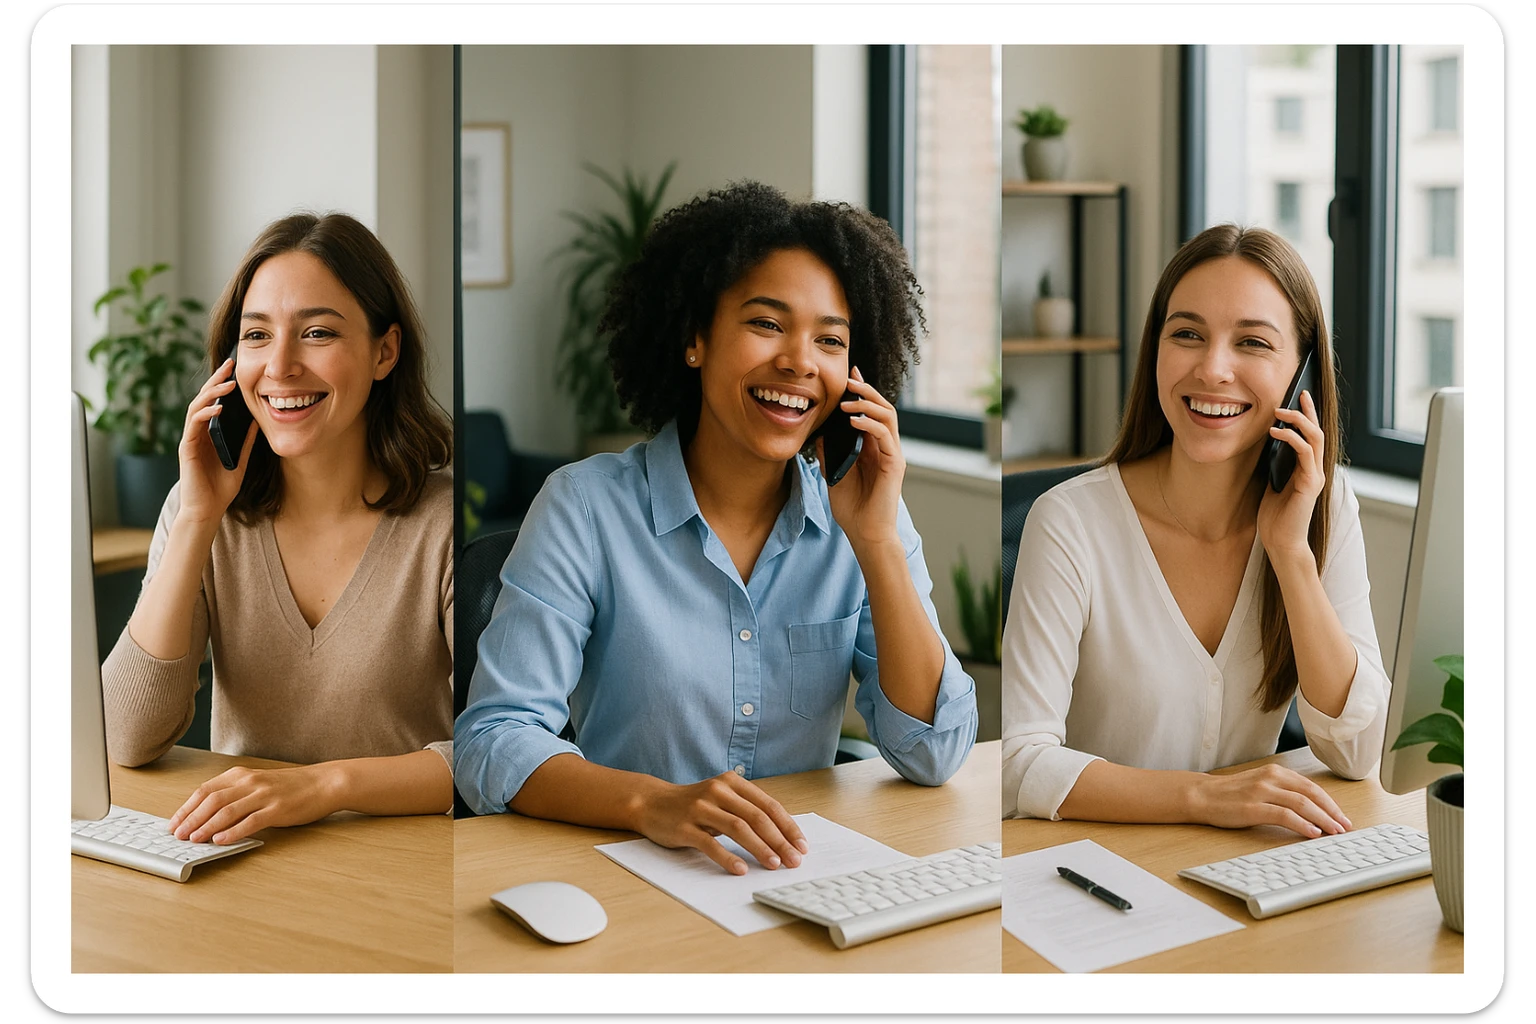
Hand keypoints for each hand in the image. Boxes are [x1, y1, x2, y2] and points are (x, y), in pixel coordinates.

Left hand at [168, 763, 340, 844]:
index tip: (174, 823)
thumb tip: (207, 816)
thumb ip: (235, 795)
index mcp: (242, 775)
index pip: (205, 790)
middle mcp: (250, 782)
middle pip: (212, 800)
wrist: (324, 783)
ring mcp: (264, 795)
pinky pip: (250, 821)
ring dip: (207, 826)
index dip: (186, 808)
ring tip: (194, 840)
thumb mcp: (258, 783)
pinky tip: (221, 840)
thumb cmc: (291, 786)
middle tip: (177, 835)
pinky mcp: (278, 809)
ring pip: (227, 811)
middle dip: (191, 819)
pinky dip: (233, 832)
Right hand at [175, 357, 257, 525]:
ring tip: (228, 384)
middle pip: (203, 399)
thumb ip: (245, 441)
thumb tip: (257, 421)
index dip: (222, 386)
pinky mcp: (186, 449)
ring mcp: (190, 439)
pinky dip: (204, 414)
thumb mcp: (240, 460)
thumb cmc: (221, 488)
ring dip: (211, 394)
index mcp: (209, 433)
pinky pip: (193, 426)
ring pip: (196, 408)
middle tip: (229, 365)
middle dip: (216, 381)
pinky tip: (217, 408)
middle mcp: (197, 432)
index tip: (235, 370)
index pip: (213, 403)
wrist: (208, 510)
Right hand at [634, 771, 809, 874]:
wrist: (651, 803)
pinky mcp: (684, 826)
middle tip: (794, 860)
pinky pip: (710, 843)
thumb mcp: (722, 800)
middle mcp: (718, 791)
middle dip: (780, 841)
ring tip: (774, 865)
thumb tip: (782, 837)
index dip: (788, 827)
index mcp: (732, 782)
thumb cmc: (693, 805)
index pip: (768, 805)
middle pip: (757, 817)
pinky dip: (727, 857)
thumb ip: (746, 811)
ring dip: (760, 848)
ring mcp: (700, 808)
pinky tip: (739, 869)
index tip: (802, 846)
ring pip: (738, 828)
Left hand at [820, 366, 904, 551]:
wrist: (865, 533)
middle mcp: (885, 447)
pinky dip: (870, 424)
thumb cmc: (852, 507)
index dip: (862, 392)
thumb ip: (828, 453)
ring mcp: (892, 455)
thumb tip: (818, 432)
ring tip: (850, 397)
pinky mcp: (895, 464)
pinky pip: (885, 437)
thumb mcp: (833, 474)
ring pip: (888, 417)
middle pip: (882, 408)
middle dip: (866, 390)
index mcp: (872, 448)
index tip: (850, 376)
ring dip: (869, 403)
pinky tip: (855, 420)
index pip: (871, 412)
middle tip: (850, 378)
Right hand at [1190, 762, 1352, 837]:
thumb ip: (1282, 793)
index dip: (1331, 803)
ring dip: (1322, 819)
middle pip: (1311, 794)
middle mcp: (1271, 778)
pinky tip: (1312, 833)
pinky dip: (1301, 824)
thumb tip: (1311, 811)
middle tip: (1345, 827)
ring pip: (1301, 804)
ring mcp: (1261, 792)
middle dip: (1332, 812)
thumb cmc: (1231, 794)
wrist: (1201, 795)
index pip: (1312, 787)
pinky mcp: (1252, 807)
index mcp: (1275, 772)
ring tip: (1334, 832)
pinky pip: (1283, 815)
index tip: (1342, 817)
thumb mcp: (1260, 786)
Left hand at [1257, 389, 1324, 563]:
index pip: (1311, 436)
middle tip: (1298, 393)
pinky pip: (1304, 453)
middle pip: (1318, 431)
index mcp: (1307, 470)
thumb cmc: (1275, 518)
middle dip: (1308, 411)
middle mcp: (1315, 470)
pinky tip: (1275, 432)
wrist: (1281, 542)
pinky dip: (1291, 438)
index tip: (1298, 398)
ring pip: (1315, 438)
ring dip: (1299, 421)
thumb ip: (1274, 467)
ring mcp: (1315, 476)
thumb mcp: (1271, 485)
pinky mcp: (1311, 483)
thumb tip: (1265, 445)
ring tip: (1280, 411)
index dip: (1307, 416)